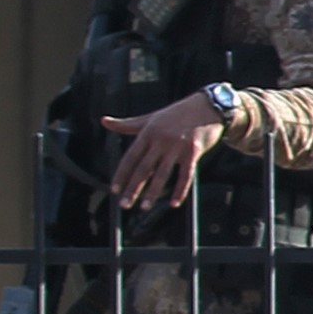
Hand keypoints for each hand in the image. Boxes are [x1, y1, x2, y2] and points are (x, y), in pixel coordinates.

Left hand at [101, 91, 229, 209]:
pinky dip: (179, 190)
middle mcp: (161, 140)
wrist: (208, 106)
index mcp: (148, 133)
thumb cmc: (178, 113)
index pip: (130, 157)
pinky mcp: (194, 151)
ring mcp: (177, 146)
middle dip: (132, 188)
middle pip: (144, 168)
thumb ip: (127, 124)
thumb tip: (104, 121)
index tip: (114, 190)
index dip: (121, 175)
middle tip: (124, 204)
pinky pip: (185, 175)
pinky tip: (173, 203)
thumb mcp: (150, 118)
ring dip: (152, 192)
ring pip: (162, 173)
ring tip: (144, 207)